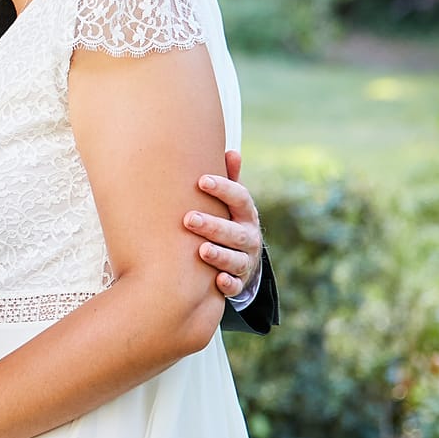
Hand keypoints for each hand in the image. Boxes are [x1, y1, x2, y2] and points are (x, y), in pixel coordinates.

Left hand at [185, 148, 261, 298]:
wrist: (243, 261)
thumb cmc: (228, 222)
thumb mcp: (231, 203)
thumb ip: (230, 180)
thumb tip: (232, 151)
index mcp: (245, 214)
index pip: (240, 199)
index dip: (223, 189)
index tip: (202, 181)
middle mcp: (249, 237)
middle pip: (235, 232)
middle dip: (213, 226)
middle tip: (189, 219)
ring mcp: (245, 261)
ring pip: (236, 259)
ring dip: (219, 255)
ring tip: (202, 250)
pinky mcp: (239, 282)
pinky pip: (236, 286)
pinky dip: (228, 284)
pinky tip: (218, 280)